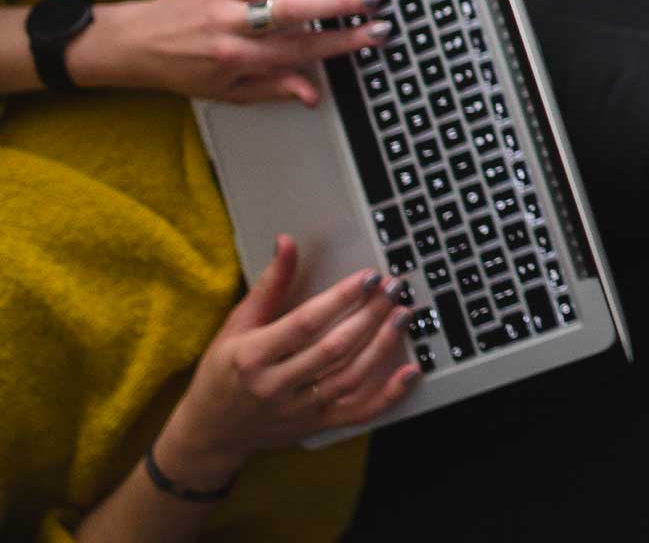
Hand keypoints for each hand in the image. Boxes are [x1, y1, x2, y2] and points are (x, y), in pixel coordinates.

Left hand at [71, 0, 388, 103]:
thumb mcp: (230, 91)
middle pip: (293, 9)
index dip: (343, 41)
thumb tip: (313, 94)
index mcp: (237, 56)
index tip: (374, 34)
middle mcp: (231, 21)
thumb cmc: (184, 70)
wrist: (135, 44)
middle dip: (338, 3)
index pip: (301, 49)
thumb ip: (275, 89)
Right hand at [152, 235, 420, 488]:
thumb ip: (269, 285)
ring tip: (402, 316)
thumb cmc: (222, 372)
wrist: (211, 431)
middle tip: (394, 289)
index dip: (341, 298)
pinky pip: (359, 413)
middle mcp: (277, 386)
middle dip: (370, 316)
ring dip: (382, 346)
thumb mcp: (238, 324)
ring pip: (351, 378)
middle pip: (334, 349)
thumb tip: (287, 242)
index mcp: (253, 356)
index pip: (306, 323)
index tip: (368, 277)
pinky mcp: (316, 426)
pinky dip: (389, 394)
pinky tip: (411, 372)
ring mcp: (299, 410)